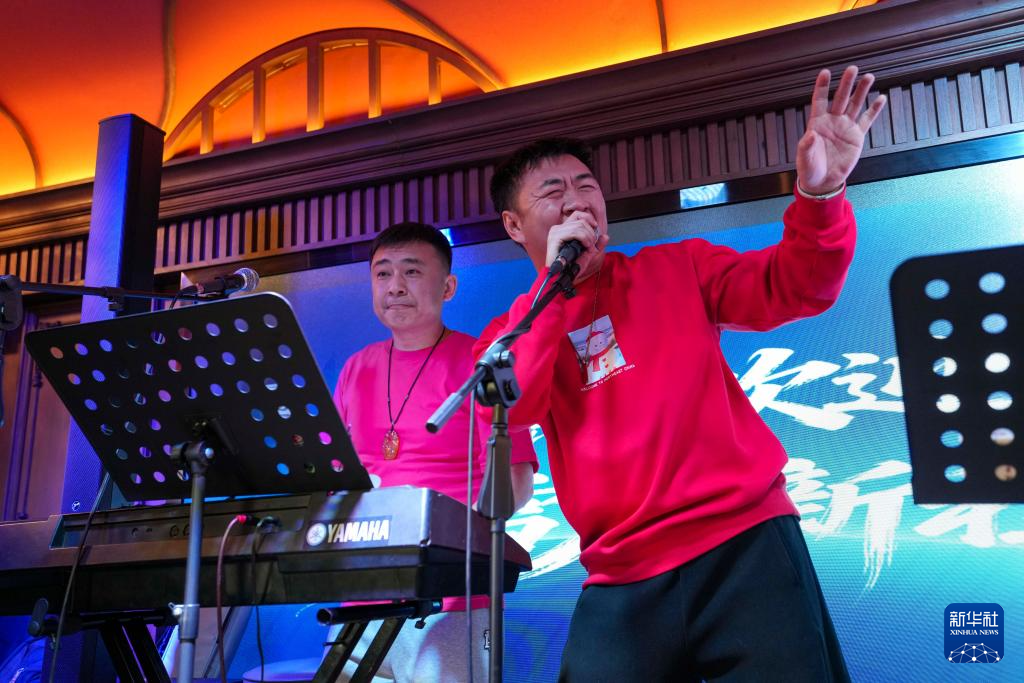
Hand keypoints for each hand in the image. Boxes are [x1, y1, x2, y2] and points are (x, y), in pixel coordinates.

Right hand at [545, 211, 608, 281]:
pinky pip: (574, 231)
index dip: (589, 218)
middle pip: (581, 220)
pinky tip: (585, 246)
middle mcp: (558, 229)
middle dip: (591, 232)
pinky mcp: (555, 238)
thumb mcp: (588, 254)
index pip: (578, 215)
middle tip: (591, 244)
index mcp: (564, 230)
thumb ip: (597, 245)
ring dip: (588, 237)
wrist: (562, 277)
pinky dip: (583, 238)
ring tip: (588, 247)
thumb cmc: (571, 267)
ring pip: (579, 225)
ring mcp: (555, 233)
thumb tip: (605, 236)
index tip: (595, 227)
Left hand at [796, 65, 886, 194]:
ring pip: (855, 105)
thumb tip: (809, 136)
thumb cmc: (810, 169)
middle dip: (846, 84)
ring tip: (868, 77)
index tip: (825, 72)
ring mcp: (845, 127)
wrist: (823, 182)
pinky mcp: (857, 137)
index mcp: (817, 123)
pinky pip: (867, 120)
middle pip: (840, 98)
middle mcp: (832, 121)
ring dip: (861, 91)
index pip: (819, 100)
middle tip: (852, 69)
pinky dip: (874, 109)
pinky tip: (881, 98)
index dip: (822, 87)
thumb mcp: (804, 159)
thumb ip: (806, 146)